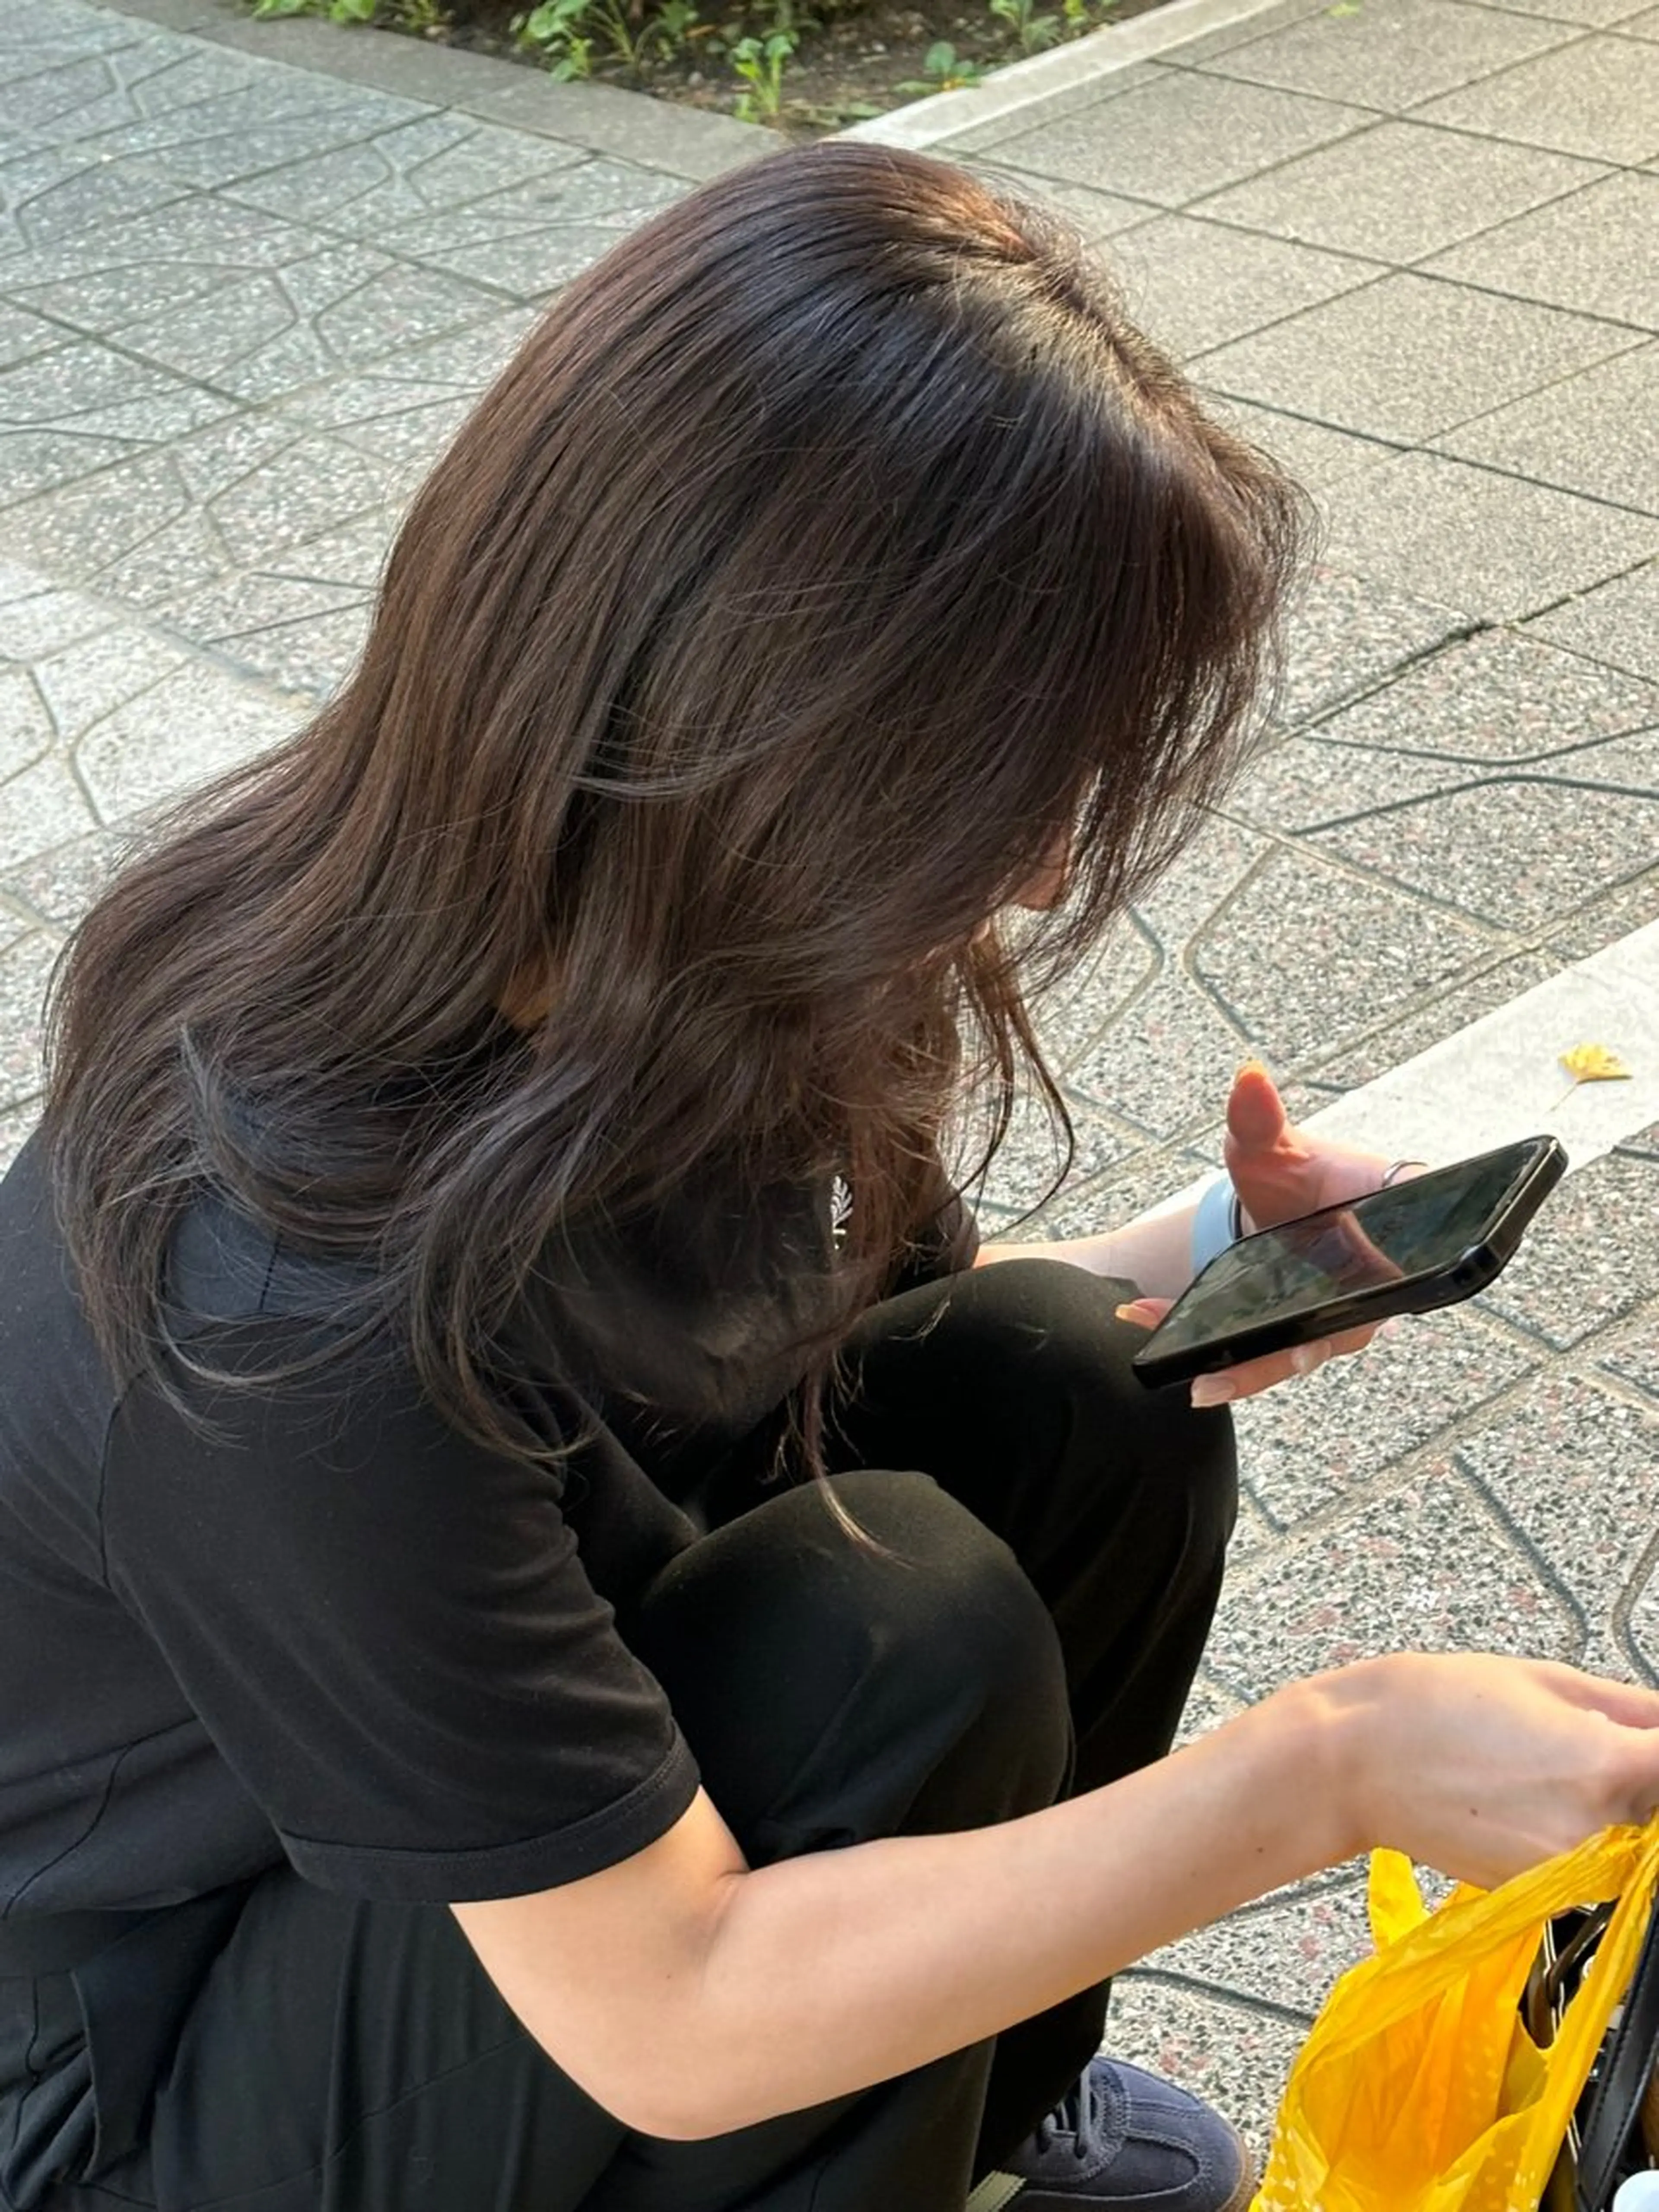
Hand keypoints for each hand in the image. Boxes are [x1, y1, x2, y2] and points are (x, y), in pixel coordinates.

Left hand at [1115, 1062, 1412, 1404]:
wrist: (1282, 1208)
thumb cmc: (1293, 1174)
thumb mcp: (1267, 1144)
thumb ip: (1257, 1117)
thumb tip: (1247, 1075)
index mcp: (1390, 1219)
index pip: (1409, 1242)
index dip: (1398, 1262)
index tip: (1373, 1274)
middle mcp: (1379, 1279)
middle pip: (1347, 1323)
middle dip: (1294, 1346)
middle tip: (1256, 1360)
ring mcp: (1346, 1316)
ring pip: (1303, 1352)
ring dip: (1247, 1367)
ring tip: (1199, 1379)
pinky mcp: (1309, 1337)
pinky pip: (1273, 1357)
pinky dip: (1229, 1366)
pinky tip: (1180, 1369)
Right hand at [1312, 1652, 1658, 1889]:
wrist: (1356, 1762)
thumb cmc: (1434, 1705)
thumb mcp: (1542, 1678)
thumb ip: (1630, 1706)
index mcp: (1604, 1765)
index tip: (1647, 1742)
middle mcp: (1597, 1830)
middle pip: (1657, 1805)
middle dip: (1632, 1771)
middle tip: (1576, 1738)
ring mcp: (1569, 1870)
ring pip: (1625, 1836)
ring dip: (1603, 1803)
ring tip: (1537, 1766)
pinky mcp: (1541, 1892)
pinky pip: (1584, 1860)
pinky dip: (1567, 1830)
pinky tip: (1516, 1795)